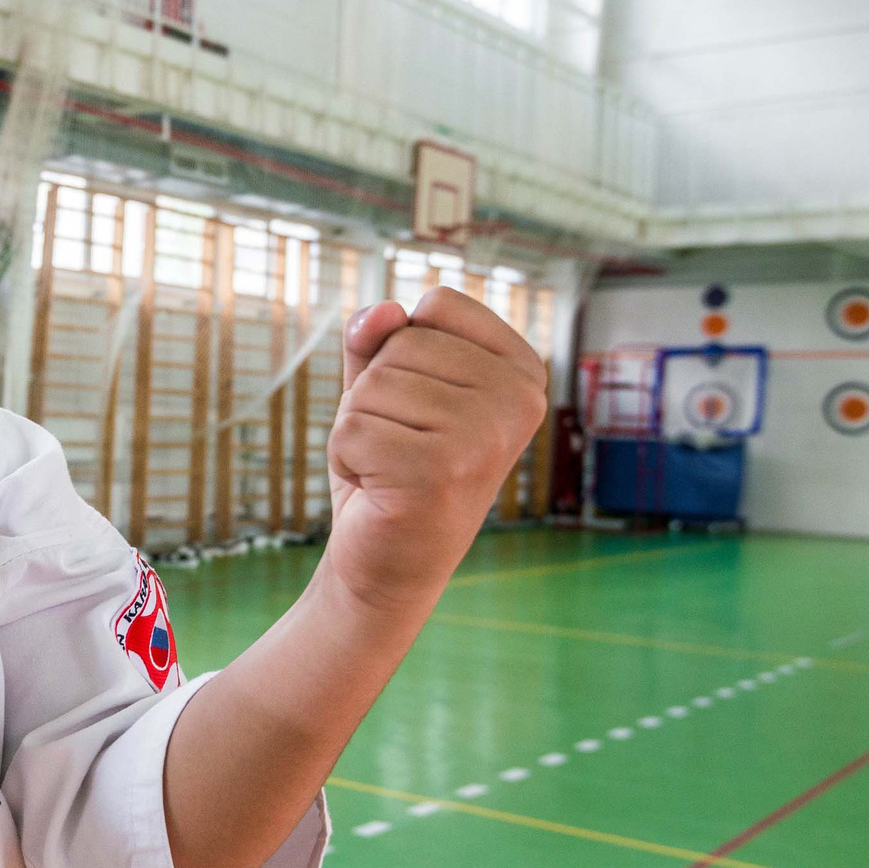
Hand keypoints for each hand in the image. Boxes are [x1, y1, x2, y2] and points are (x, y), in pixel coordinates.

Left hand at [323, 288, 546, 610]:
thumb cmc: (392, 466)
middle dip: (375, 394)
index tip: (422, 406)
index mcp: (523, 370)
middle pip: (401, 343)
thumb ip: (380, 336)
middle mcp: (520, 400)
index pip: (438, 305)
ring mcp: (486, 437)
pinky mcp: (441, 472)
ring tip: (390, 468)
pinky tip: (378, 491)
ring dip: (358, 428)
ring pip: (371, 386)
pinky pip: (350, 428)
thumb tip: (384, 312)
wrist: (389, 562)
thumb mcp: (387, 385)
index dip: (401, 351)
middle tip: (399, 446)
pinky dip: (345, 459)